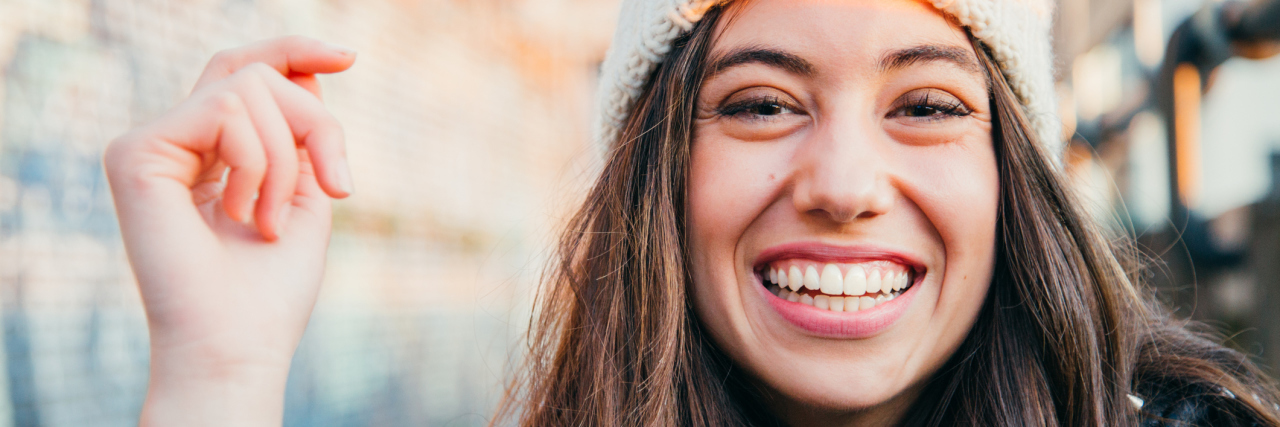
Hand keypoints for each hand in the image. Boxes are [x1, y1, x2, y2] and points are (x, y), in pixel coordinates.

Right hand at [103, 36, 354, 425]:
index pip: (244, 73)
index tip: (348, 57)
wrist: (237, 343)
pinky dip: (258, 162)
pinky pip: (225, 109)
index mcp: (210, 152)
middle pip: (253, 72)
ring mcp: (150, 145)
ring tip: (271, 221)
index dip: (293, 52)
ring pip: (247, 86)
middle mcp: (175, 143)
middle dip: (314, 120)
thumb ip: (302, 130)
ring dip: (287, 159)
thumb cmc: (271, 287)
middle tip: (335, 184)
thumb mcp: (306, 192)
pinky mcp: (135, 152)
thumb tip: (307, 69)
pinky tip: (244, 215)